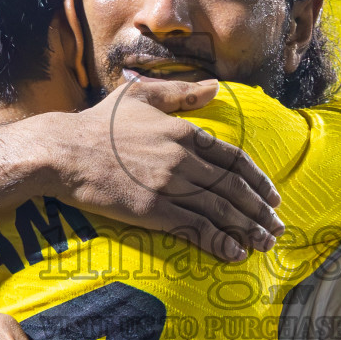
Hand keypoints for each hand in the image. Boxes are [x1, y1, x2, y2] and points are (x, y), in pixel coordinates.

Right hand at [33, 78, 284, 261]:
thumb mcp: (141, 95)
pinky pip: (195, 227)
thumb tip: (216, 87)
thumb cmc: (97, 124)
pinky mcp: (152, 211)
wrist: (62, 153)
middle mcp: (183, 159)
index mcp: (183, 132)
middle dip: (261, 211)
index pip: (234, 159)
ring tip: (264, 243)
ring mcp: (169, 186)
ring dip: (248, 229)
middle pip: (234, 188)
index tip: (273, 197)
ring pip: (221, 210)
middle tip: (277, 228)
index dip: (258, 181)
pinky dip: (218, 241)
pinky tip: (234, 253)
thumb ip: (182, 93)